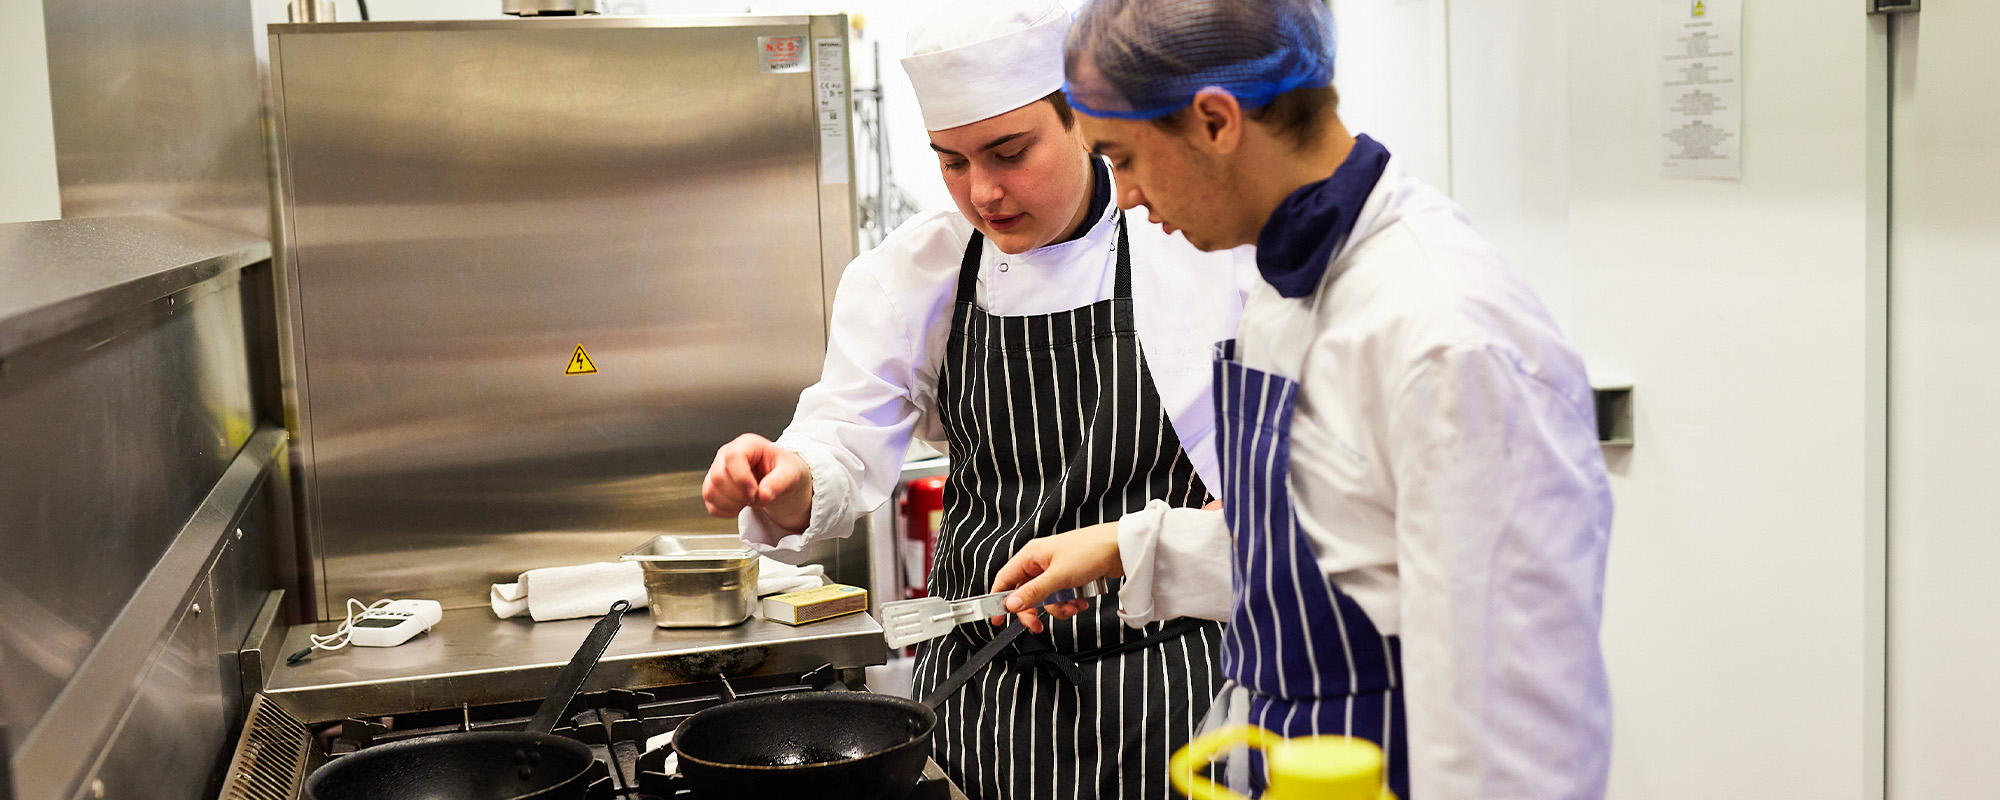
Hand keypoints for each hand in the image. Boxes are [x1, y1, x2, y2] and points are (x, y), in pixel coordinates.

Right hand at [701, 434, 813, 531]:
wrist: (780, 480)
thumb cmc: (784, 470)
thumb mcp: (791, 473)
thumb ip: (779, 482)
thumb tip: (764, 493)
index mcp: (748, 445)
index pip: (733, 457)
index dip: (742, 478)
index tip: (755, 491)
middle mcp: (727, 455)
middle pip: (718, 476)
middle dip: (738, 494)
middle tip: (756, 497)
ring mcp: (717, 470)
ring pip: (710, 491)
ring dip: (731, 504)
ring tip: (748, 501)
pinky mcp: (713, 487)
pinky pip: (710, 503)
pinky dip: (725, 511)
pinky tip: (739, 506)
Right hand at [989, 522, 1124, 633]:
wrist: (1121, 547)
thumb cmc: (1090, 551)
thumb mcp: (1059, 576)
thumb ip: (1034, 592)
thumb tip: (1011, 604)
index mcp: (1031, 555)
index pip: (1005, 579)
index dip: (999, 600)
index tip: (997, 620)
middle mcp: (1040, 562)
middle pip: (1025, 594)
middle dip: (1034, 610)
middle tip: (1038, 624)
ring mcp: (1055, 570)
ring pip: (1045, 599)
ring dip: (1058, 607)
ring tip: (1073, 605)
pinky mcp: (1069, 577)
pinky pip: (1061, 597)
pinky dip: (1069, 602)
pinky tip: (1081, 600)